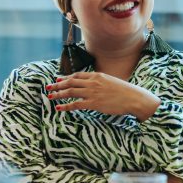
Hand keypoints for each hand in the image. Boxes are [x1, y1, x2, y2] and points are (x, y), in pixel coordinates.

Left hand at [46, 72, 160, 120]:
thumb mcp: (112, 81)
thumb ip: (101, 82)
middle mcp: (93, 82)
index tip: (58, 79)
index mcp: (97, 76)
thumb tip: (94, 85)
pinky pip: (75, 104)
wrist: (134, 98)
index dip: (66, 77)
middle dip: (58, 85)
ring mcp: (92, 93)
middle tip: (49, 87)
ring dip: (58, 94)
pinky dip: (66, 106)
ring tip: (50, 96)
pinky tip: (59, 108)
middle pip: (70, 82)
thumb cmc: (125, 92)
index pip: (77, 75)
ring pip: (70, 92)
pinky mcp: (94, 104)